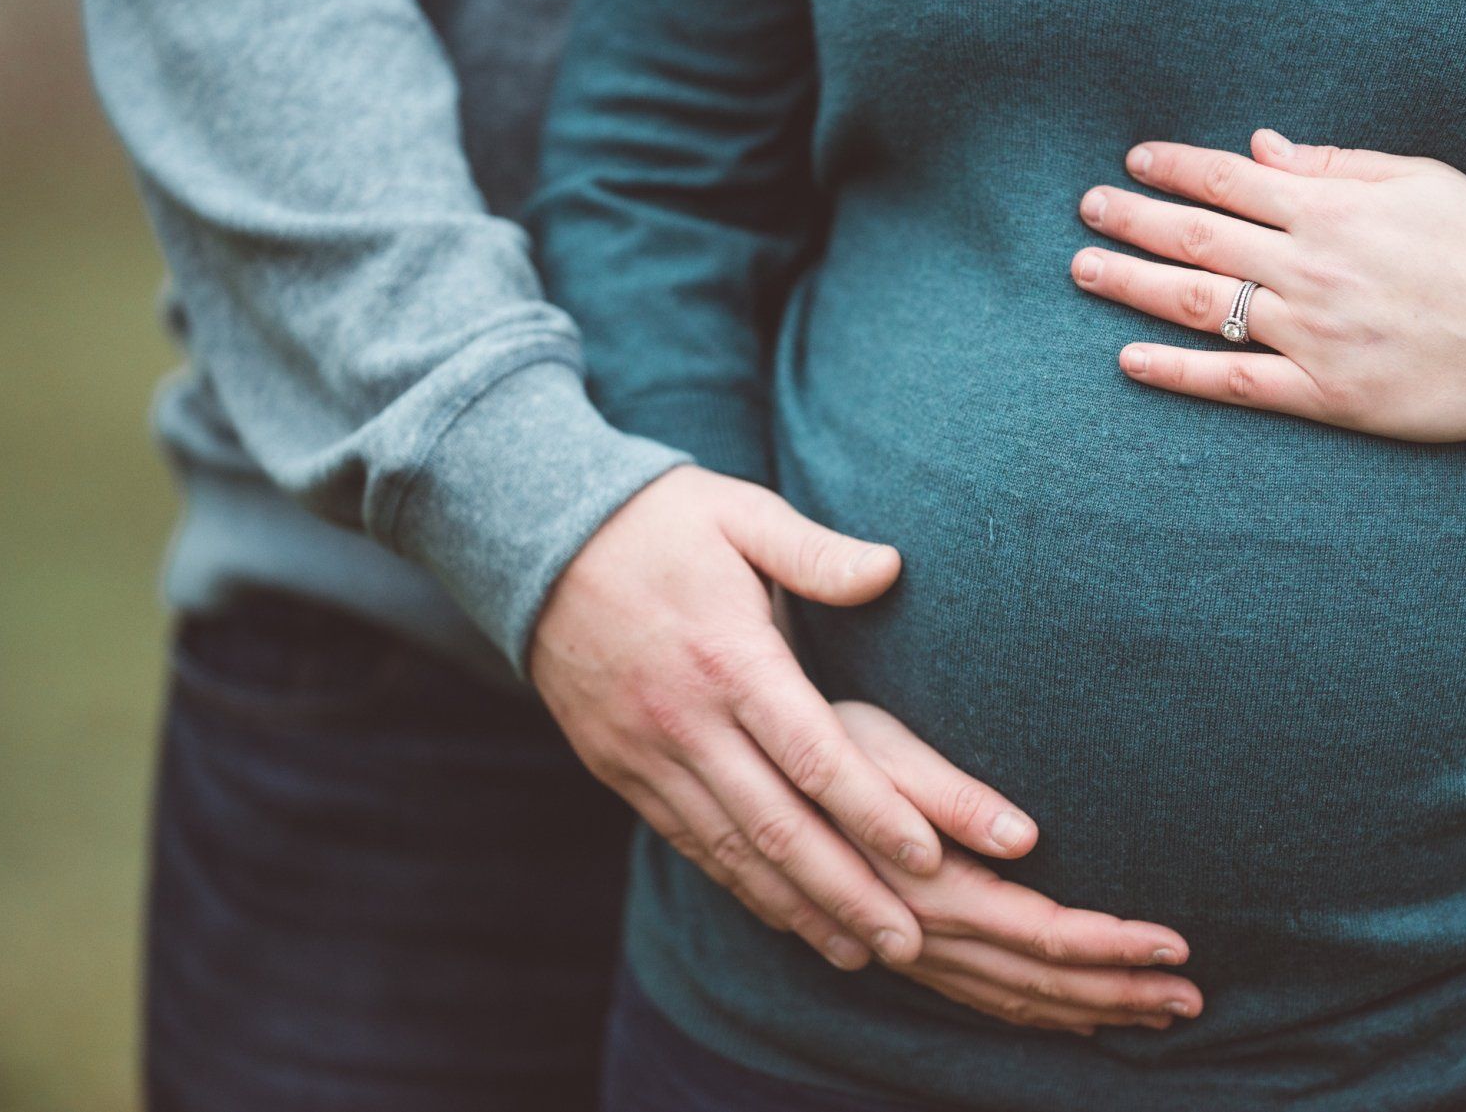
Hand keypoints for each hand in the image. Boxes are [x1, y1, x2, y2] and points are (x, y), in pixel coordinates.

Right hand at [532, 465, 987, 970]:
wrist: (536, 544)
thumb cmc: (663, 524)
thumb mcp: (742, 514)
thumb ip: (816, 552)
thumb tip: (891, 568)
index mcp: (730, 658)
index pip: (813, 754)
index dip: (872, 812)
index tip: (929, 858)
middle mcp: (687, 720)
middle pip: (777, 825)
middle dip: (848, 890)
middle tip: (911, 943)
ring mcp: (646, 754)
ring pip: (731, 850)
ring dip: (799, 907)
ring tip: (861, 951)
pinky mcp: (620, 770)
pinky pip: (688, 842)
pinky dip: (739, 886)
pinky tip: (786, 916)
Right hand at [834, 702, 1201, 1035]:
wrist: (737, 763)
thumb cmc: (821, 734)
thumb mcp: (880, 745)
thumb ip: (949, 796)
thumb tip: (1024, 836)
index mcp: (929, 886)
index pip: (1042, 933)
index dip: (1113, 945)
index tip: (1179, 944)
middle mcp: (920, 931)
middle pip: (1038, 982)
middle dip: (1120, 992)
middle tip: (1193, 998)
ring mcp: (908, 947)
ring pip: (1012, 1001)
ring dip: (1089, 1010)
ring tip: (1157, 1013)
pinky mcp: (898, 945)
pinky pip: (979, 999)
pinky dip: (1033, 1015)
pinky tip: (1073, 1018)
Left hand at [1071, 129, 1465, 441]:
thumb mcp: (1424, 180)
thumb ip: (1338, 164)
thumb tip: (1261, 147)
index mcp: (1334, 209)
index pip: (1230, 181)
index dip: (1174, 167)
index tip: (1133, 161)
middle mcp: (1311, 267)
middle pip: (1198, 237)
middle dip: (1133, 218)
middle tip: (1086, 209)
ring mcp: (1312, 333)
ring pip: (1202, 303)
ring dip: (1133, 284)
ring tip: (1083, 270)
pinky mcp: (1324, 393)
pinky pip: (1233, 381)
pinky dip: (1176, 371)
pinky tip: (1129, 359)